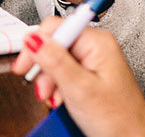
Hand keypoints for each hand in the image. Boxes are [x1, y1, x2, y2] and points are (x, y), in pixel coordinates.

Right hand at [11, 17, 144, 136]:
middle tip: (40, 86)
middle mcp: (95, 45)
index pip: (55, 27)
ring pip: (56, 58)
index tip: (25, 64)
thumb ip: (55, 61)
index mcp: (97, 41)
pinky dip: (57, 84)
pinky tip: (59, 97)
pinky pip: (64, 69)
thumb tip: (33, 38)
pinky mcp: (89, 71)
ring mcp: (93, 58)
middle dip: (43, 66)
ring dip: (49, 78)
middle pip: (54, 43)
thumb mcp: (80, 89)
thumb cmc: (119, 118)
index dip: (35, 45)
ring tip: (52, 97)